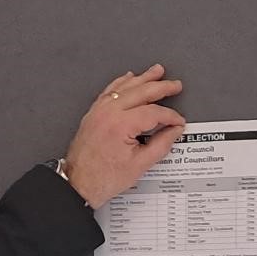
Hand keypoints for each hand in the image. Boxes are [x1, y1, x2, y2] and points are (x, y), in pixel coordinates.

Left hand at [61, 65, 184, 207]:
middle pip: (141, 92)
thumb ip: (161, 145)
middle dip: (161, 87)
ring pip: (125, 86)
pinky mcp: (94, 113)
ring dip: (143, 78)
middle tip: (175, 85)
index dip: (170, 116)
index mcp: (121, 125)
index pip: (154, 112)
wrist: (78, 183)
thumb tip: (173, 131)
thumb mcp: (139, 165)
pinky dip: (123, 82)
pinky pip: (110, 90)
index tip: (178, 121)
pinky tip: (130, 77)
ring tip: (157, 72)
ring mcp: (99, 111)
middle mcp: (109, 113)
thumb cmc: (102, 178)